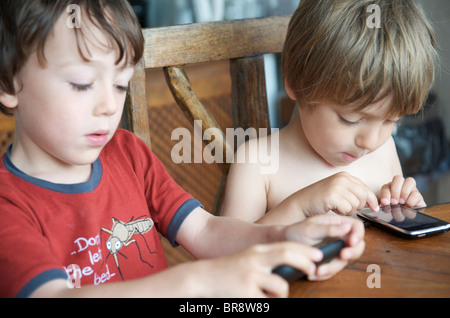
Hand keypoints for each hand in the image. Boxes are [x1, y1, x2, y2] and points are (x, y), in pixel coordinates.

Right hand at [193, 241, 322, 297]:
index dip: (304, 250)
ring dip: (280, 294)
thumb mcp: (247, 260)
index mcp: (256, 251)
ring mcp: (250, 275)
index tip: (318, 255)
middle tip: (312, 270)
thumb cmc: (228, 271)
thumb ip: (266, 261)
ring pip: (281, 286)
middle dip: (304, 261)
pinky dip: (264, 302)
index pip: (286, 245)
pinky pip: (267, 301)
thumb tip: (291, 269)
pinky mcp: (246, 292)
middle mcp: (254, 259)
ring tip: (267, 296)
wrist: (202, 278)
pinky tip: (251, 299)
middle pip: (287, 254)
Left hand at [284, 214, 364, 279]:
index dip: (358, 234)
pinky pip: (334, 269)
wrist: (284, 243)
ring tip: (319, 270)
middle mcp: (339, 236)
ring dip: (334, 267)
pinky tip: (314, 273)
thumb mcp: (310, 228)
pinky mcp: (330, 260)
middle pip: (357, 245)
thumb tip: (347, 227)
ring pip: (346, 260)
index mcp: (336, 223)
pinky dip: (326, 273)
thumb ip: (329, 228)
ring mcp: (335, 248)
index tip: (351, 242)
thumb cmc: (296, 231)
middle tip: (341, 256)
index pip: (356, 226)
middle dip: (351, 253)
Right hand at [297, 172, 378, 216]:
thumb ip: (353, 192)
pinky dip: (342, 213)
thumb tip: (373, 202)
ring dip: (349, 210)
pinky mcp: (333, 196)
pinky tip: (334, 209)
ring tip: (338, 208)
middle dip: (359, 206)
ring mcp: (337, 186)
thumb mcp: (338, 191)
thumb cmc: (320, 199)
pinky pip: (348, 209)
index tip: (375, 208)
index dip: (372, 200)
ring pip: (357, 204)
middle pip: (364, 196)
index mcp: (345, 176)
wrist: (301, 203)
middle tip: (347, 208)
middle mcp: (342, 178)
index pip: (366, 188)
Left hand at [380, 175, 425, 207]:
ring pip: (410, 181)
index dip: (385, 194)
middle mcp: (401, 185)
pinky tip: (408, 206)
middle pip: (398, 178)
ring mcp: (412, 189)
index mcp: (390, 187)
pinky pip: (416, 194)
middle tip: (394, 202)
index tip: (385, 203)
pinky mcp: (419, 197)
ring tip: (401, 203)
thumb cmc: (393, 210)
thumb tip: (384, 203)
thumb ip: (385, 203)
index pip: (386, 187)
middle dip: (395, 191)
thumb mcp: (387, 207)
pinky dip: (411, 201)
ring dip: (404, 193)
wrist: (405, 217)